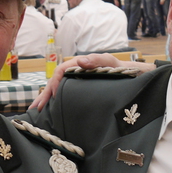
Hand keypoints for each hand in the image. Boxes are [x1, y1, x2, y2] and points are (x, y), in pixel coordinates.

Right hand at [29, 54, 151, 109]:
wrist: (137, 77)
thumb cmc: (125, 70)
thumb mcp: (114, 64)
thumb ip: (98, 60)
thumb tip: (79, 61)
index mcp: (83, 64)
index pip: (62, 70)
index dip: (54, 83)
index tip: (49, 97)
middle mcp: (79, 71)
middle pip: (57, 81)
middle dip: (45, 94)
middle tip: (35, 109)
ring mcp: (80, 80)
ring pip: (60, 88)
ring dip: (48, 98)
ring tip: (37, 111)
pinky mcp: (83, 89)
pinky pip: (67, 93)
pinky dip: (57, 101)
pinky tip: (52, 110)